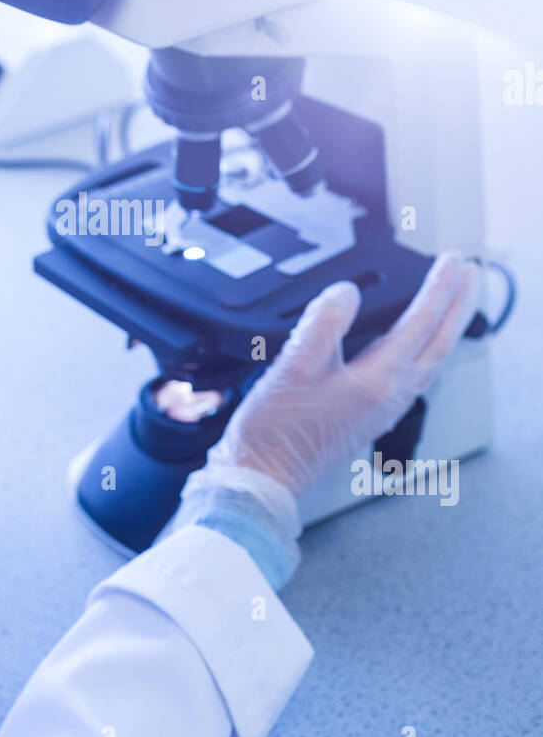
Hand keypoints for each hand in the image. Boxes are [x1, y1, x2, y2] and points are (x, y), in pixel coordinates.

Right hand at [202, 250, 481, 504]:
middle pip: (441, 344)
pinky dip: (427, 350)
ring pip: (432, 361)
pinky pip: (416, 376)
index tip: (453, 261)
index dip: (439, 288)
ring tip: (455, 303)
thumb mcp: (294, 365)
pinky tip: (416, 346)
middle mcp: (390, 397)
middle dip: (460, 306)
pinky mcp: (372, 417)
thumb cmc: (275, 429)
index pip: (420, 323)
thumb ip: (324, 322)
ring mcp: (384, 410)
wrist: (264, 476)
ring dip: (448, 327)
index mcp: (377, 381)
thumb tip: (347, 293)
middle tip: (472, 273)